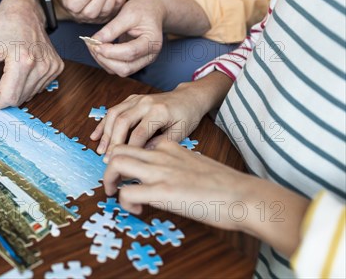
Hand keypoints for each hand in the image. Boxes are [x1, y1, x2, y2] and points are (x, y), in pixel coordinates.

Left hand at [0, 0, 63, 108]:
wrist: (24, 10)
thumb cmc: (1, 24)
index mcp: (23, 60)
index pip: (9, 97)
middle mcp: (42, 65)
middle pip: (18, 98)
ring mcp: (51, 67)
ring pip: (27, 95)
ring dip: (11, 90)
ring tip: (1, 75)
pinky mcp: (56, 67)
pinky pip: (37, 88)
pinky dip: (23, 85)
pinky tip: (14, 72)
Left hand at [87, 0, 164, 76]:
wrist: (153, 11)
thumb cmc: (143, 9)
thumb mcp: (128, 13)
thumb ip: (112, 28)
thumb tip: (95, 41)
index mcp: (152, 42)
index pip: (131, 52)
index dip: (111, 51)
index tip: (96, 43)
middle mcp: (150, 55)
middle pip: (126, 68)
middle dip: (106, 59)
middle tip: (92, 45)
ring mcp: (142, 61)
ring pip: (120, 71)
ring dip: (104, 61)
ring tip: (94, 46)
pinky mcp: (134, 62)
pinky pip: (118, 68)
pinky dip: (106, 61)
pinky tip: (99, 49)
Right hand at [90, 83, 210, 158]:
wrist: (188, 97)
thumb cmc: (187, 116)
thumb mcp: (181, 132)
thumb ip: (161, 143)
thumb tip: (141, 154)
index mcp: (159, 111)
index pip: (139, 133)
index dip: (130, 150)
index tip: (125, 164)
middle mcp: (145, 103)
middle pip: (122, 122)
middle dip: (113, 142)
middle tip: (107, 160)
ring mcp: (137, 99)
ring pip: (114, 114)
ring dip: (105, 134)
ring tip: (100, 150)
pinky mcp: (132, 99)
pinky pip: (114, 110)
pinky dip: (103, 123)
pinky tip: (95, 136)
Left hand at [104, 140, 254, 230]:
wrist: (245, 195)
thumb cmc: (224, 186)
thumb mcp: (194, 165)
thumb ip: (176, 165)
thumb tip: (163, 178)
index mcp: (170, 147)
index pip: (134, 142)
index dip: (125, 158)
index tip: (128, 175)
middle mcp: (161, 155)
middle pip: (118, 149)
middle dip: (108, 167)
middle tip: (113, 185)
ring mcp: (161, 171)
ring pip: (116, 164)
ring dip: (109, 181)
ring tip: (116, 194)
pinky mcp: (163, 192)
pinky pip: (127, 193)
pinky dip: (125, 203)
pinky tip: (138, 210)